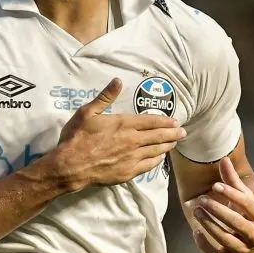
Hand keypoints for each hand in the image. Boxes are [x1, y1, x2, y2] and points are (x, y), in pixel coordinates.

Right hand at [49, 78, 185, 189]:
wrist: (70, 166)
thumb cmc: (77, 137)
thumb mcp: (87, 112)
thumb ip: (105, 97)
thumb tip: (118, 80)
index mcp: (124, 124)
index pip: (151, 121)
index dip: (165, 121)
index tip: (175, 121)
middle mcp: (132, 140)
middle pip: (158, 136)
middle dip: (172, 134)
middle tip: (183, 132)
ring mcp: (132, 158)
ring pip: (155, 151)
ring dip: (167, 146)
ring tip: (174, 143)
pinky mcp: (128, 172)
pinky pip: (148, 166)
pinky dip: (156, 161)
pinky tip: (160, 158)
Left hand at [189, 157, 253, 252]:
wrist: (251, 245)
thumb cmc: (245, 216)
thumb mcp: (242, 199)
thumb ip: (232, 181)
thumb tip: (224, 159)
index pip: (248, 204)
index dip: (232, 193)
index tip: (215, 184)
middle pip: (237, 224)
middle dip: (219, 211)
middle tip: (202, 200)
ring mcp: (244, 251)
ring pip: (226, 240)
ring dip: (209, 225)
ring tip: (196, 211)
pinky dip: (205, 245)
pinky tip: (196, 231)